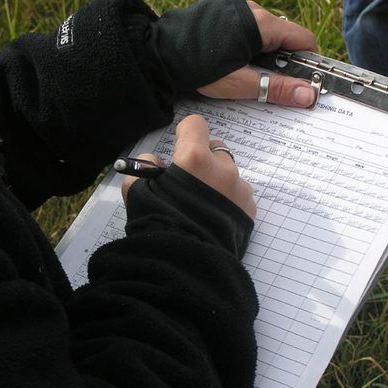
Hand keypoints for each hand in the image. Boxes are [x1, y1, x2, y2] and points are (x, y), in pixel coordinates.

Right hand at [122, 115, 255, 218]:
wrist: (186, 262)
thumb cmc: (159, 222)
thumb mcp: (138, 191)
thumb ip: (145, 168)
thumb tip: (155, 162)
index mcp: (195, 157)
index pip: (195, 124)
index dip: (185, 134)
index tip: (178, 147)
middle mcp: (222, 168)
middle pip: (216, 148)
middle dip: (204, 158)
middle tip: (190, 180)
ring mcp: (240, 188)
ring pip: (229, 173)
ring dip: (217, 181)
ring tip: (203, 204)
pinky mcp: (249, 209)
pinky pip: (239, 195)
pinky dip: (228, 200)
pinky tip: (214, 217)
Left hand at [197, 0, 317, 107]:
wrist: (159, 53)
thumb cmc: (197, 69)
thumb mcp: (239, 84)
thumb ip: (276, 88)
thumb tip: (307, 95)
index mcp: (260, 23)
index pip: (302, 39)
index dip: (307, 62)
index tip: (303, 81)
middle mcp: (251, 8)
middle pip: (283, 35)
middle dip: (283, 60)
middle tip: (273, 83)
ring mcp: (235, 6)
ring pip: (264, 32)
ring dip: (264, 53)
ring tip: (249, 74)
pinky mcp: (221, 10)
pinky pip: (245, 27)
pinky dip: (248, 44)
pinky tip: (233, 61)